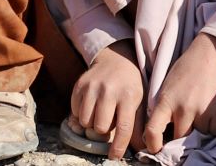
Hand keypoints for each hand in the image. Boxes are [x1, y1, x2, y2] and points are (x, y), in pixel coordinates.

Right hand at [69, 42, 144, 159]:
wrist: (116, 60)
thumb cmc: (130, 86)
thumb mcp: (139, 101)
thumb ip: (137, 125)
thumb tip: (138, 149)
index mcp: (128, 96)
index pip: (123, 127)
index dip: (118, 146)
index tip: (114, 156)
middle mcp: (109, 90)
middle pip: (100, 127)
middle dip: (103, 131)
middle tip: (107, 123)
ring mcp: (92, 87)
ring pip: (85, 121)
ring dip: (91, 123)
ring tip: (99, 114)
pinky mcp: (79, 85)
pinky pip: (75, 111)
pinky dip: (82, 114)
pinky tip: (91, 106)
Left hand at [140, 32, 215, 154]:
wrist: (210, 53)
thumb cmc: (186, 69)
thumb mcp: (166, 86)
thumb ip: (163, 109)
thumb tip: (159, 133)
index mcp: (166, 101)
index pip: (153, 131)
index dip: (152, 144)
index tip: (156, 148)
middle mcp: (182, 109)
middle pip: (178, 139)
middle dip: (178, 137)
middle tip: (181, 129)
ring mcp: (201, 112)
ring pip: (196, 138)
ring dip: (197, 131)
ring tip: (197, 114)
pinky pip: (213, 133)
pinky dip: (211, 128)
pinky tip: (209, 113)